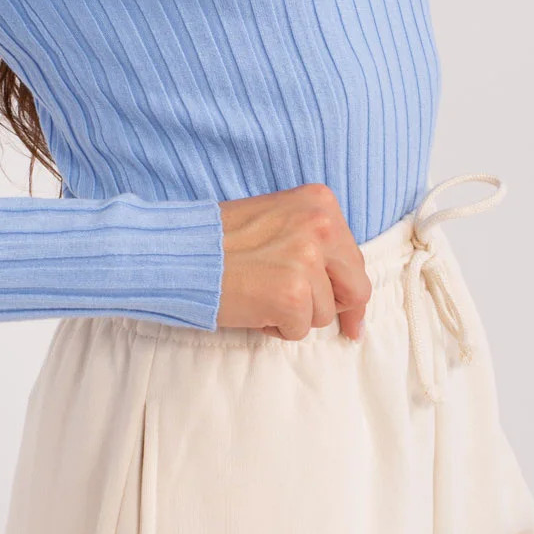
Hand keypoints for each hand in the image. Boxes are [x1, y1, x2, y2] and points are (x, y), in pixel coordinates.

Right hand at [215, 182, 371, 339]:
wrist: (178, 251)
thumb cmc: (219, 240)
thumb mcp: (277, 219)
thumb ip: (312, 240)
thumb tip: (346, 288)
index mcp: (320, 203)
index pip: (354, 258)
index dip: (346, 289)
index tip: (350, 317)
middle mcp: (320, 226)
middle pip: (355, 288)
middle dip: (334, 308)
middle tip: (307, 314)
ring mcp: (307, 261)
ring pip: (324, 314)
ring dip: (294, 315)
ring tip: (259, 293)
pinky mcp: (292, 294)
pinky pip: (299, 330)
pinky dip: (275, 327)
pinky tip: (252, 305)